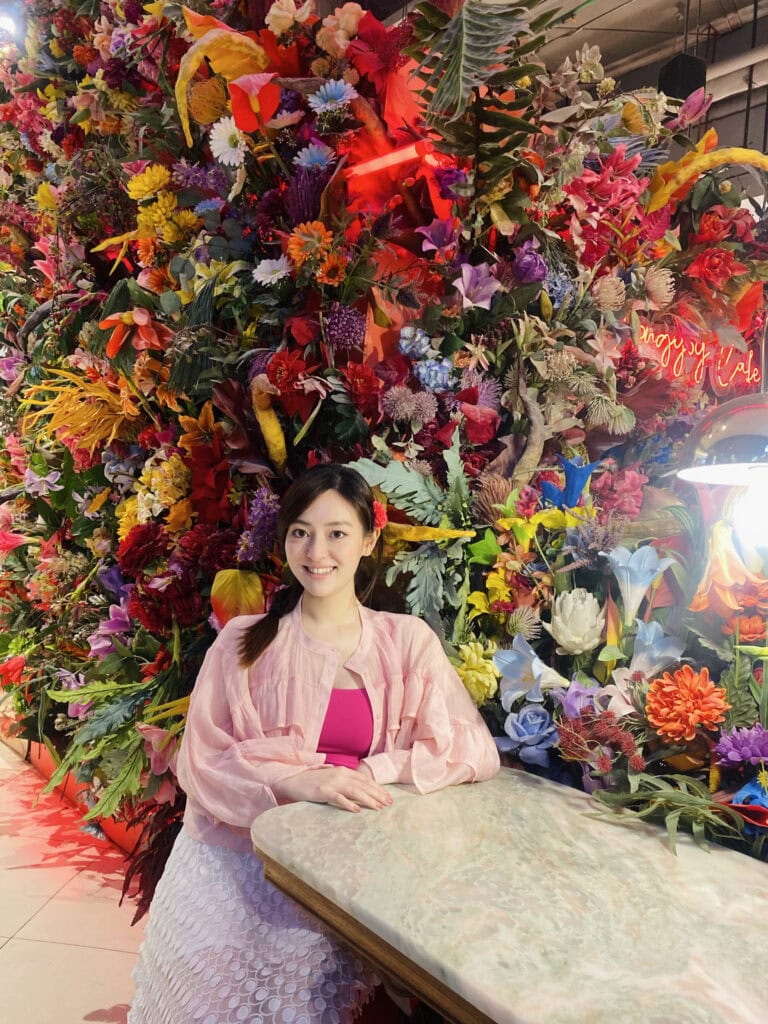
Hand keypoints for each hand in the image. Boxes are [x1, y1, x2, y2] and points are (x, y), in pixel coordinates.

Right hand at [272, 765, 392, 812]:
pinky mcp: (322, 791)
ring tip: (378, 807)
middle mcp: (339, 774)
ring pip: (355, 791)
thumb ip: (342, 777)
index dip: (377, 788)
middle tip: (389, 804)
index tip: (387, 797)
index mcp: (342, 770)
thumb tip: (355, 781)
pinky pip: (338, 798)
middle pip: (363, 785)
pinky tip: (357, 810)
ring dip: (368, 799)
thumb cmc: (310, 780)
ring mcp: (331, 782)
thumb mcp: (330, 775)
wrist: (291, 781)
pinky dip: (348, 804)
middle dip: (378, 794)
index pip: (364, 779)